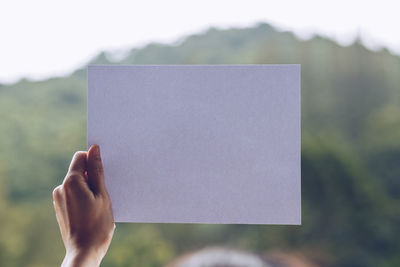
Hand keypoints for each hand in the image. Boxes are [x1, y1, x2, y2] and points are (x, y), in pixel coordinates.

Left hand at [53, 145, 114, 266]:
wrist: (84, 252)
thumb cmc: (97, 225)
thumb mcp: (102, 195)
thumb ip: (97, 170)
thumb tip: (94, 149)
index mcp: (71, 181)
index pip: (80, 156)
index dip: (93, 160)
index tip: (105, 171)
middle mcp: (61, 188)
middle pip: (79, 170)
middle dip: (93, 176)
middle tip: (106, 191)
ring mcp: (59, 199)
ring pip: (77, 183)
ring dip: (89, 188)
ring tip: (100, 204)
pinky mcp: (60, 208)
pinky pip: (74, 195)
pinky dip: (84, 197)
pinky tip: (93, 211)